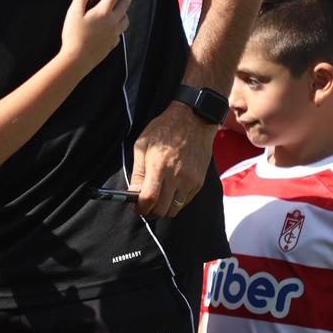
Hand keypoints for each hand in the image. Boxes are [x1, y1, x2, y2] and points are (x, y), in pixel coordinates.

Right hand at [59, 0, 132, 71]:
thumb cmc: (74, 35)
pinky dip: (119, 23)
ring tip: (120, 5)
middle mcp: (113, 21)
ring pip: (126, 18)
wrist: (77, 60)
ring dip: (125, 9)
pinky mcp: (113, 43)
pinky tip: (112, 24)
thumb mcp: (74, 12)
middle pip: (125, 3)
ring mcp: (115, 33)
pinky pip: (120, 30)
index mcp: (104, 11)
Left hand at [128, 101, 213, 218]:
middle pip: (161, 210)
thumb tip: (133, 194)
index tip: (136, 208)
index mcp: (159, 166)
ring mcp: (190, 180)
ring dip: (163, 209)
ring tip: (157, 199)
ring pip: (174, 210)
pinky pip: (185, 202)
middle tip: (144, 207)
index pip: (148, 199)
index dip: (140, 208)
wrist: (194, 120)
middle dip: (150, 212)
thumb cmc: (165, 129)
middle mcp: (176, 176)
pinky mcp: (199, 182)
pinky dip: (175, 202)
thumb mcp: (143, 145)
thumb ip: (138, 173)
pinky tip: (170, 191)